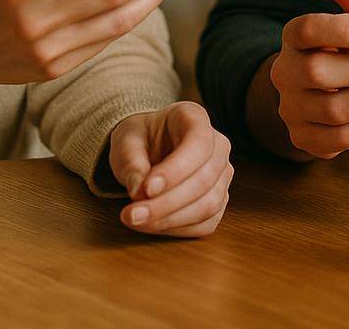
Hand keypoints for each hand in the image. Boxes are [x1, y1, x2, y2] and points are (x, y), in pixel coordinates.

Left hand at [108, 102, 231, 236]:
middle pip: (204, 179)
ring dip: (171, 219)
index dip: (176, 170)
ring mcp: (222, 175)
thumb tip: (138, 192)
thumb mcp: (126, 141)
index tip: (147, 189)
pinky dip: (178, 229)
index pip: (199, 143)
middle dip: (166, 203)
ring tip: (137, 221)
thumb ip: (131, 162)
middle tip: (132, 214)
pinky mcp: (219, 201)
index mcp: (195, 118)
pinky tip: (153, 225)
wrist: (148, 149)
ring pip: (209, 205)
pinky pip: (206, 222)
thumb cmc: (140, 139)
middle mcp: (218, 145)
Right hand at [269, 0, 348, 158]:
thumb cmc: (341, 53)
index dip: (345, 30)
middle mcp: (284, 72)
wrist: (310, 95)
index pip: (308, 29)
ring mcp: (289, 107)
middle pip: (318, 72)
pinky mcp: (300, 137)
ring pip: (331, 109)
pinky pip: (336, 140)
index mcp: (294, 37)